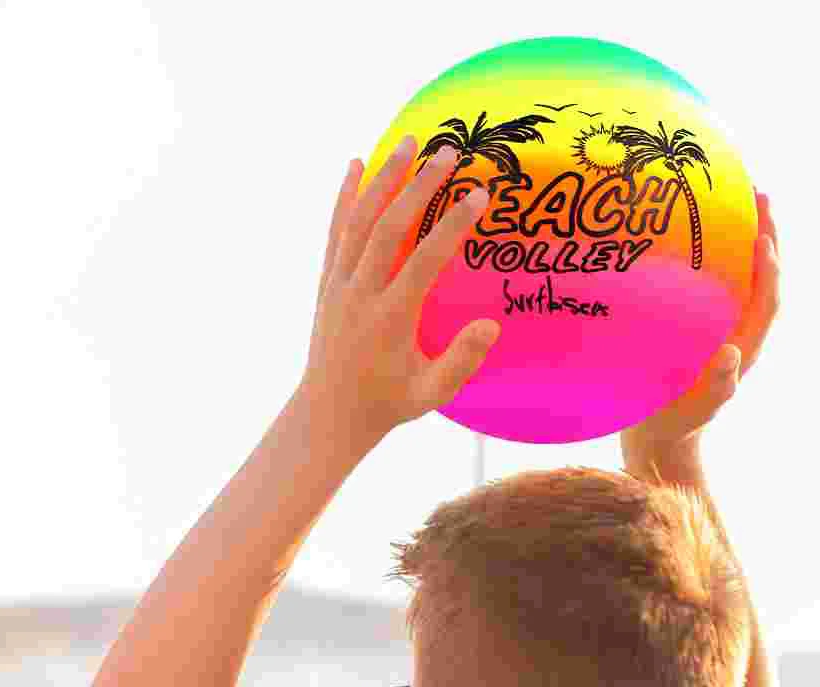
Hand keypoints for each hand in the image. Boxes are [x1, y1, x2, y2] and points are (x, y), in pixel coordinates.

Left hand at [298, 134, 500, 449]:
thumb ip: (461, 360)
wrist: (329, 413)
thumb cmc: (388, 403)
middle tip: (449, 152)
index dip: (452, 226)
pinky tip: (356, 164)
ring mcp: (340, 286)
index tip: (479, 195)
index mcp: (391, 320)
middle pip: (387, 228)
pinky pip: (336, 232)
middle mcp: (360, 295)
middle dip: (418, 186)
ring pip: (359, 222)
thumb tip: (491, 326)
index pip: (424, 262)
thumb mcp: (431, 393)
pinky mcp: (328, 283)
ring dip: (384, 178)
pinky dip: (345, 197)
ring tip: (410, 140)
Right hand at [621, 191, 780, 462]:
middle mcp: (738, 329)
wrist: (660, 436)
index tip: (762, 238)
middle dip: (763, 234)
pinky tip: (691, 228)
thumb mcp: (692, 410)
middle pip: (761, 276)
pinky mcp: (700, 323)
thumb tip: (732, 356)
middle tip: (757, 192)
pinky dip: (713, 251)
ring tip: (736, 195)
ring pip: (740, 273)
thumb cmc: (674, 424)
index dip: (767, 271)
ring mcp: (720, 324)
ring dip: (742, 234)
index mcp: (743, 346)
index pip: (765, 301)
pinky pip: (715, 280)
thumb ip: (715, 388)